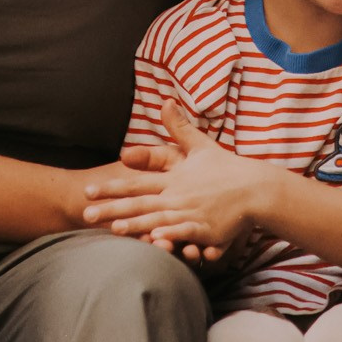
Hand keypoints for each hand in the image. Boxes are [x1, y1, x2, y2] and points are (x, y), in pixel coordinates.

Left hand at [83, 101, 270, 261]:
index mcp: (174, 177)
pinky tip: (156, 241)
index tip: (89, 190)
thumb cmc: (227, 168)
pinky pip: (186, 232)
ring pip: (159, 219)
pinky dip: (171, 235)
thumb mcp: (200, 145)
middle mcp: (179, 194)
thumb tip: (165, 100)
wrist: (255, 187)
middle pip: (141, 202)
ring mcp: (192, 211)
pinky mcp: (206, 227)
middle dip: (112, 209)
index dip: (112, 187)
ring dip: (136, 225)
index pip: (137, 182)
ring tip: (114, 229)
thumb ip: (179, 127)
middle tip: (85, 215)